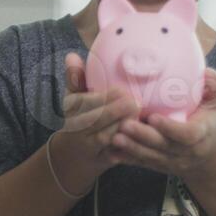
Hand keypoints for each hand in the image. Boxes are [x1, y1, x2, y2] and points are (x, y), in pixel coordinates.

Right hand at [54, 51, 140, 187]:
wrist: (76, 156)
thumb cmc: (81, 118)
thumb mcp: (74, 99)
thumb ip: (76, 77)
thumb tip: (71, 55)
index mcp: (72, 111)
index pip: (85, 103)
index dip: (104, 98)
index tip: (121, 90)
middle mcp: (78, 130)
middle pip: (96, 121)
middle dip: (116, 112)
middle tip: (136, 103)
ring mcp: (91, 148)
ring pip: (107, 138)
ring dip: (125, 128)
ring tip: (142, 117)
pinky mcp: (104, 160)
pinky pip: (117, 154)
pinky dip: (130, 146)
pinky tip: (144, 136)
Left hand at [111, 68, 215, 178]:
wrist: (207, 155)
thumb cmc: (209, 120)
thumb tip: (206, 73)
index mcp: (202, 134)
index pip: (187, 135)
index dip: (170, 128)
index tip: (153, 117)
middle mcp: (187, 152)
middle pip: (164, 147)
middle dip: (143, 137)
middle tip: (124, 125)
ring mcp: (172, 161)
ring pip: (150, 157)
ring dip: (131, 148)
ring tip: (114, 137)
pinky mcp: (159, 166)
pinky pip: (142, 163)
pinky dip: (126, 159)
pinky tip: (110, 152)